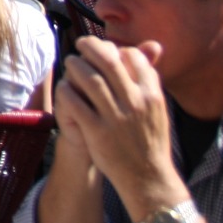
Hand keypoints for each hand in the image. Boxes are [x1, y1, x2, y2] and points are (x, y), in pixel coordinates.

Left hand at [57, 37, 182, 216]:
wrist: (148, 178)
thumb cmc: (150, 140)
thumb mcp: (158, 108)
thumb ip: (150, 78)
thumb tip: (150, 46)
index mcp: (152, 95)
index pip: (133, 58)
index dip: (116, 47)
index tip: (105, 46)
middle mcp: (135, 103)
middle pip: (108, 62)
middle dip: (91, 47)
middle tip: (80, 44)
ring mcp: (116, 118)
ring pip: (90, 79)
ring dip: (76, 65)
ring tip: (71, 61)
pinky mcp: (97, 132)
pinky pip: (76, 102)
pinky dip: (67, 89)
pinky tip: (64, 86)